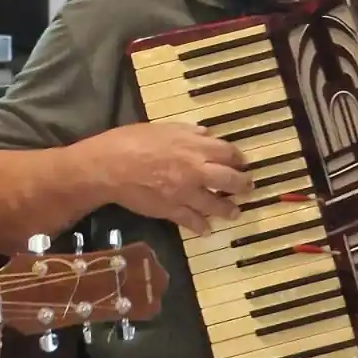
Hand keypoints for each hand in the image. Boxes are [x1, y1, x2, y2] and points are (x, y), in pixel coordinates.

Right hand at [87, 122, 253, 235]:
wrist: (109, 167)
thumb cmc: (131, 141)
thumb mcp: (162, 128)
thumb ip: (187, 132)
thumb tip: (205, 133)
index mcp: (194, 147)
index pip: (228, 152)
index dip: (238, 158)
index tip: (242, 163)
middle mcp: (196, 170)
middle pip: (229, 180)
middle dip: (242, 185)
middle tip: (248, 188)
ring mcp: (185, 193)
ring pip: (215, 204)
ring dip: (227, 209)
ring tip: (235, 213)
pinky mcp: (171, 209)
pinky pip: (191, 220)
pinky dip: (200, 226)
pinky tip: (206, 230)